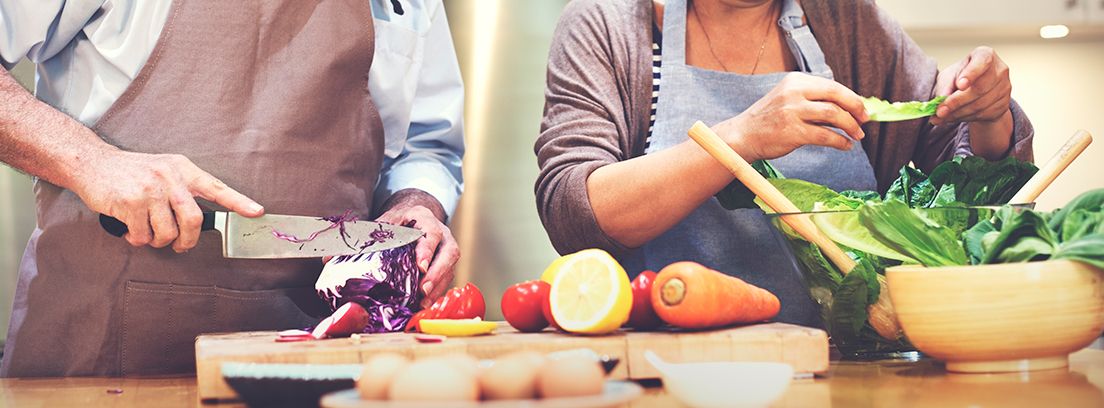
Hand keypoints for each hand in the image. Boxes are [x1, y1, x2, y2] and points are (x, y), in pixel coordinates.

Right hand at [73, 150, 262, 251]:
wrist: (92, 163)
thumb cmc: (131, 171)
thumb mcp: (163, 168)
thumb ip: (183, 188)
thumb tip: (201, 219)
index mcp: (182, 169)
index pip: (216, 187)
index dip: (238, 201)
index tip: (257, 212)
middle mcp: (169, 177)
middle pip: (194, 220)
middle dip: (188, 241)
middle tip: (180, 246)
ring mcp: (149, 190)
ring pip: (168, 232)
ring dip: (158, 241)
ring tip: (148, 232)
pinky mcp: (129, 203)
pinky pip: (143, 236)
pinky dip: (138, 239)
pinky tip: (131, 229)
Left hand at [375, 189, 458, 307]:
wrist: (415, 219)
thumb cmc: (400, 221)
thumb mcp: (389, 220)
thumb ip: (381, 231)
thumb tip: (364, 244)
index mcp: (426, 219)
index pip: (431, 234)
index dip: (427, 250)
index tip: (421, 266)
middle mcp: (443, 235)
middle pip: (449, 253)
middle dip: (437, 273)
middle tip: (423, 289)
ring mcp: (447, 251)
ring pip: (450, 269)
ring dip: (437, 287)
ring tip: (423, 303)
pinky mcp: (447, 266)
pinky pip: (446, 280)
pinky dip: (436, 293)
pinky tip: (424, 304)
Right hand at [715, 72, 868, 161]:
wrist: (743, 136)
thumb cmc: (769, 120)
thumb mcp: (788, 100)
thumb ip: (813, 101)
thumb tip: (848, 108)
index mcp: (795, 81)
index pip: (832, 86)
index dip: (851, 97)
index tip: (862, 109)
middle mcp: (794, 93)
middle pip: (836, 95)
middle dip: (856, 108)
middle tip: (865, 120)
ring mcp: (792, 112)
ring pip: (833, 115)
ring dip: (850, 126)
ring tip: (857, 135)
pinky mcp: (792, 132)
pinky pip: (825, 135)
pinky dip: (840, 141)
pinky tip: (845, 145)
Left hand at [931, 46, 1011, 125]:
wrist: (975, 91)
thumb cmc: (961, 78)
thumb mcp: (950, 76)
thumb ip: (945, 86)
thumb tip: (941, 99)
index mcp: (985, 55)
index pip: (982, 62)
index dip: (971, 74)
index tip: (960, 85)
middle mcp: (999, 70)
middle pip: (979, 88)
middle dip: (957, 102)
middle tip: (940, 111)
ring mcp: (1005, 88)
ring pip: (980, 105)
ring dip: (958, 113)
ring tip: (943, 116)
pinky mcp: (1004, 104)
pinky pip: (983, 114)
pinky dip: (965, 118)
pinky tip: (954, 117)